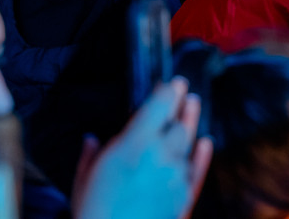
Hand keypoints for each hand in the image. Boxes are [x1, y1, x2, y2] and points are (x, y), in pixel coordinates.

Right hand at [73, 77, 212, 218]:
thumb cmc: (93, 212)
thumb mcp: (82, 178)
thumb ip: (90, 154)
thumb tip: (92, 140)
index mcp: (134, 143)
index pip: (160, 104)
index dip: (169, 90)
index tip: (172, 82)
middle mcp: (160, 154)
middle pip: (178, 122)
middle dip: (180, 105)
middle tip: (183, 92)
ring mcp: (176, 176)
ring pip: (189, 143)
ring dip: (191, 124)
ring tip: (194, 107)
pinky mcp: (183, 198)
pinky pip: (197, 171)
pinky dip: (202, 156)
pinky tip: (205, 144)